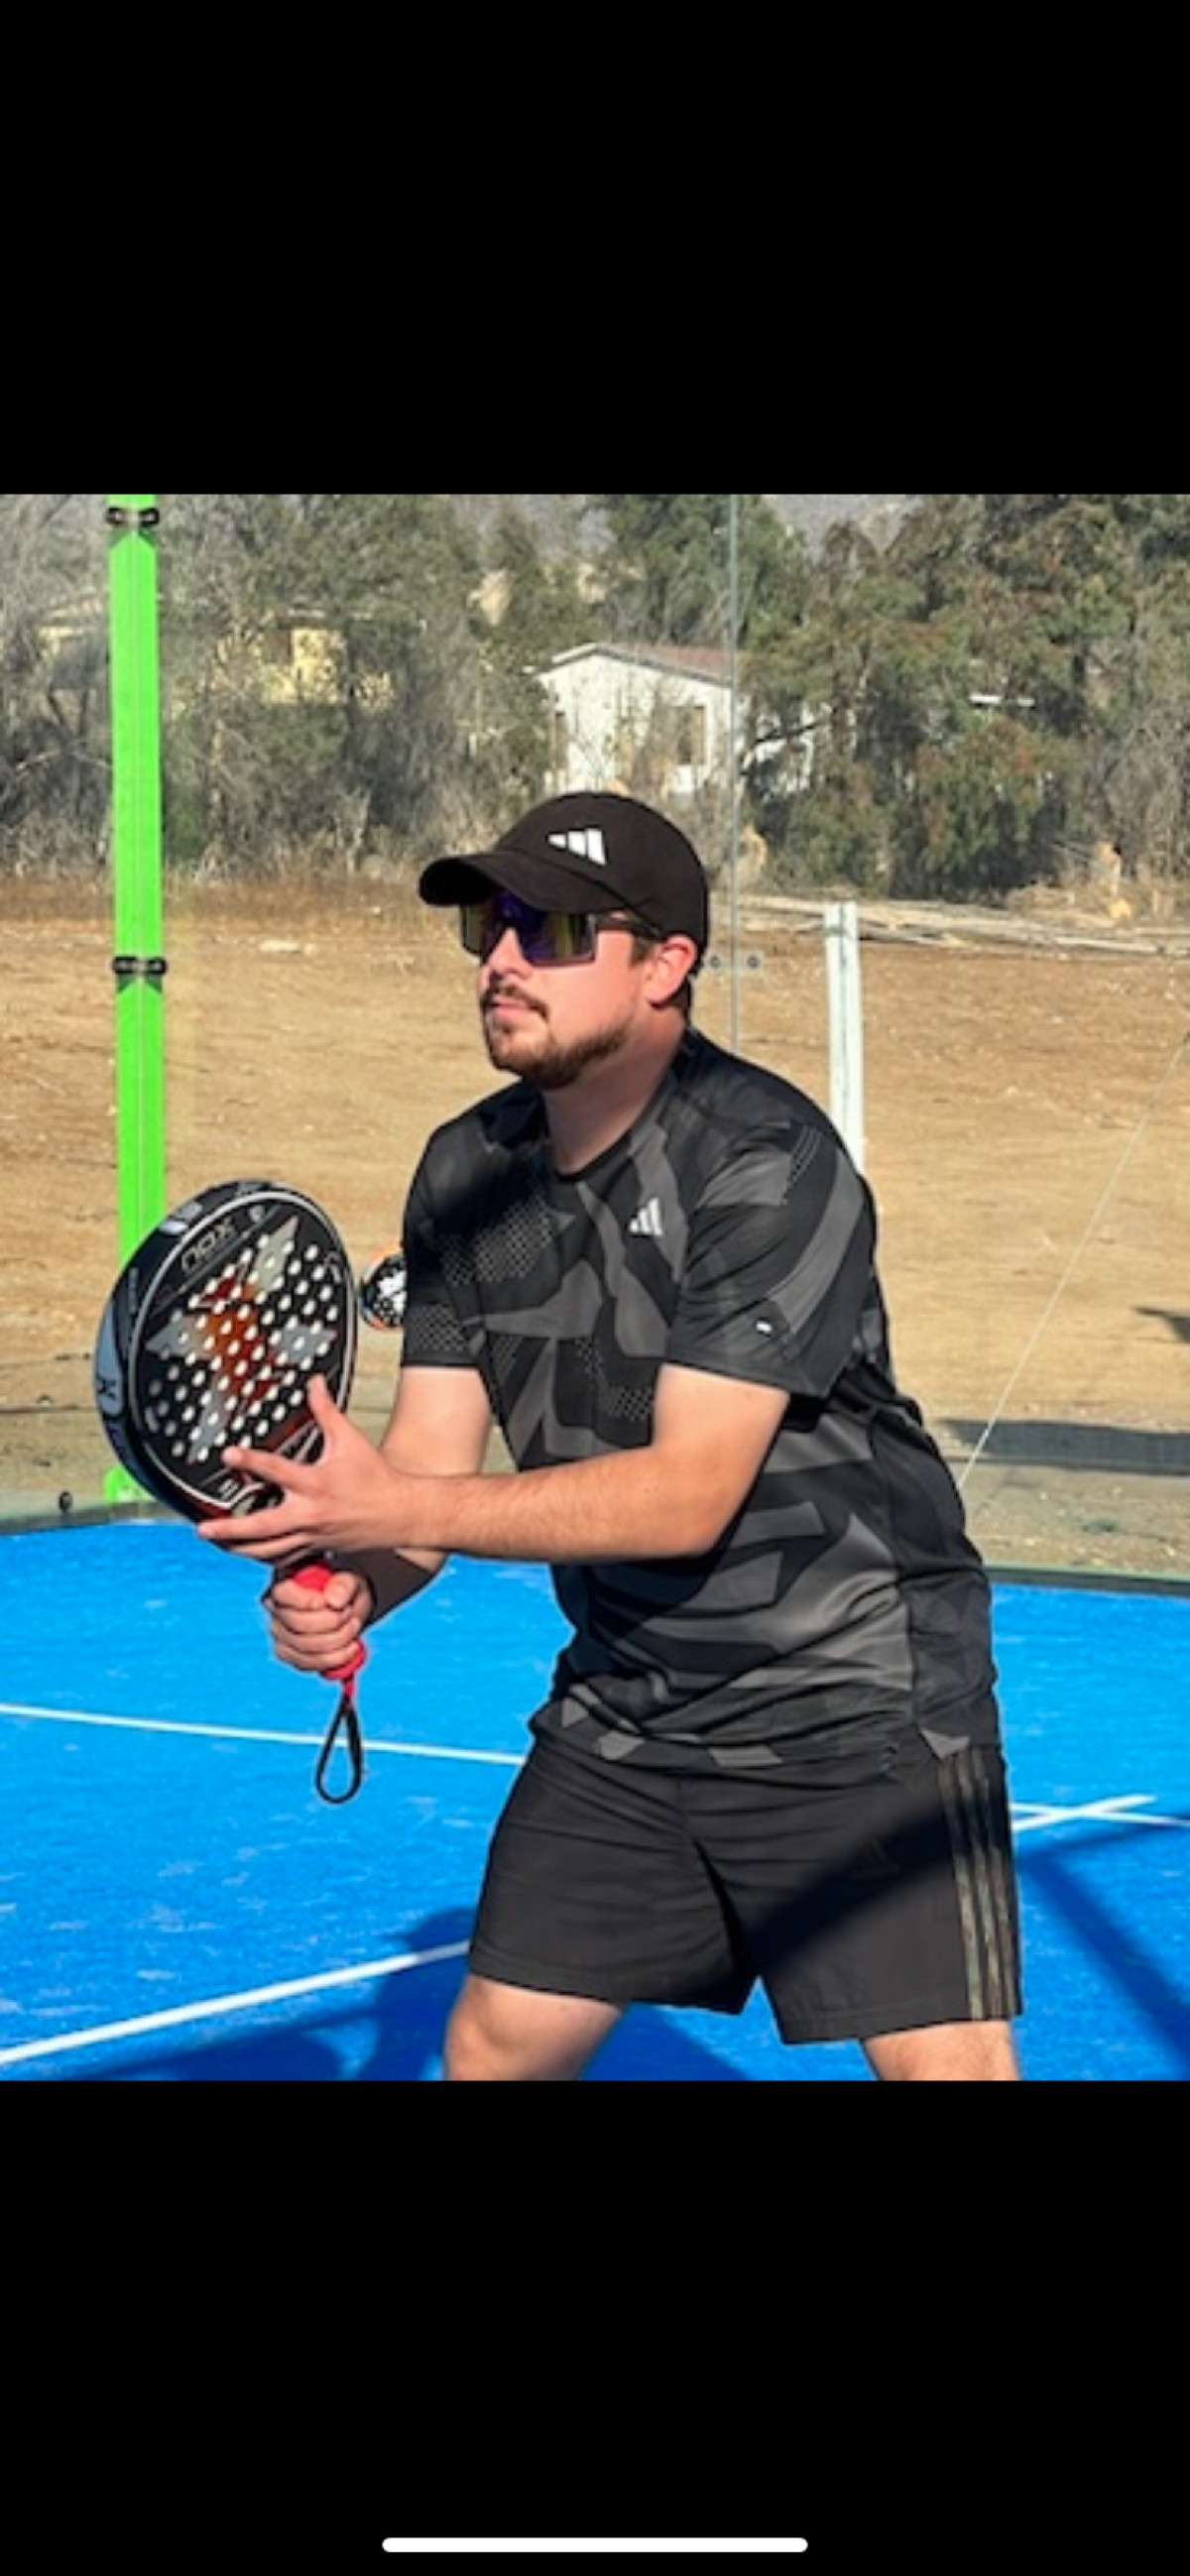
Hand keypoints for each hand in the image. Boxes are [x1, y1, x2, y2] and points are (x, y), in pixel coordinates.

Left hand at [197, 1375, 407, 1564]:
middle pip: (262, 1527)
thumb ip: (326, 1411)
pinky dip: (264, 1558)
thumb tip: (314, 1384)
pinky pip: (285, 1560)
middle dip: (230, 1530)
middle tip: (203, 1529)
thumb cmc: (377, 1477)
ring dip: (239, 1549)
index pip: (276, 1470)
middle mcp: (310, 1514)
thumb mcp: (349, 1439)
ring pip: (268, 1550)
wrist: (401, 1513)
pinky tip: (248, 1554)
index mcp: (316, 1483)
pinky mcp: (316, 1548)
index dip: (250, 1461)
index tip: (228, 1455)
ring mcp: (311, 1535)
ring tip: (217, 1543)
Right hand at [263, 1564, 373, 1676]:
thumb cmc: (343, 1592)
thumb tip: (334, 1600)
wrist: (346, 1611)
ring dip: (337, 1640)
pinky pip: (309, 1664)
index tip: (332, 1603)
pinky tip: (352, 1647)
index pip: (284, 1594)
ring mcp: (280, 1637)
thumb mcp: (350, 1581)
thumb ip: (344, 1584)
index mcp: (283, 1587)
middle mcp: (276, 1612)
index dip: (307, 1601)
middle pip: (297, 1624)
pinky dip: (335, 1658)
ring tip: (353, 1627)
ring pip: (305, 1648)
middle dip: (331, 1622)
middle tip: (350, 1613)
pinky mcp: (290, 1657)